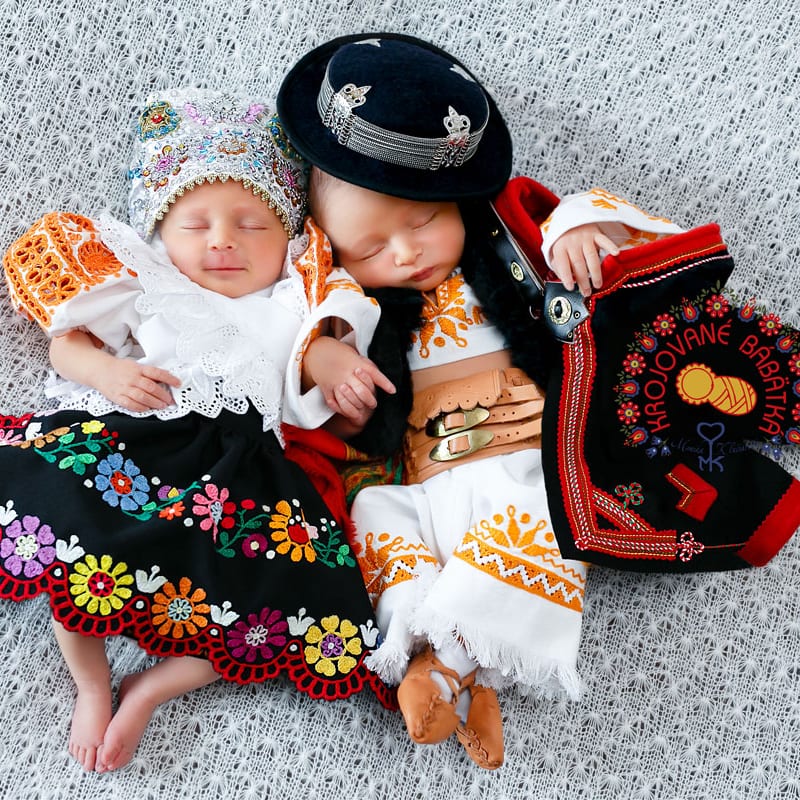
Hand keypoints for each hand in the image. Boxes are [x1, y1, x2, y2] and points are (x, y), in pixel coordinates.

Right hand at [50, 330, 180, 411]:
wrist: (99, 370)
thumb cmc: (120, 369)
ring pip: (142, 397)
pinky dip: (141, 408)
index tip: (178, 384)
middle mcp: (132, 378)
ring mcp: (124, 388)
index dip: (169, 378)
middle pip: (151, 387)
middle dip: (163, 395)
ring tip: (163, 406)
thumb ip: (148, 373)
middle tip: (170, 400)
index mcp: (138, 369)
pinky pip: (131, 404)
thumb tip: (165, 381)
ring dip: (155, 403)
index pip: (157, 373)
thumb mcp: (135, 366)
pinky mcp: (118, 397)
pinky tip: (148, 409)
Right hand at [303, 336, 395, 427]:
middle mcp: (346, 373)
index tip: (393, 390)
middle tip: (373, 404)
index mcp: (356, 363)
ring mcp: (335, 382)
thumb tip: (382, 380)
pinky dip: (342, 409)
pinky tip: (348, 411)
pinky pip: (334, 403)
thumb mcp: (357, 356)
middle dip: (370, 400)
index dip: (384, 383)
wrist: (319, 352)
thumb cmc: (342, 355)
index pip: (374, 374)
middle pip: (362, 391)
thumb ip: (368, 367)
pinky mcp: (326, 388)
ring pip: (348, 400)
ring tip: (362, 410)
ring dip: (357, 407)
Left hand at [549, 223, 618, 295]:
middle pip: (578, 263)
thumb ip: (558, 264)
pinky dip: (610, 246)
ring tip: (597, 284)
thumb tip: (565, 278)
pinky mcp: (596, 233)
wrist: (570, 216)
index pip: (563, 264)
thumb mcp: (554, 250)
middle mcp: (572, 242)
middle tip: (586, 291)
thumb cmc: (563, 238)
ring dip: (595, 272)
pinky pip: (604, 240)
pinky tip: (615, 254)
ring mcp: (585, 237)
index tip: (570, 287)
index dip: (566, 277)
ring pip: (591, 256)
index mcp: (559, 247)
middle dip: (583, 280)